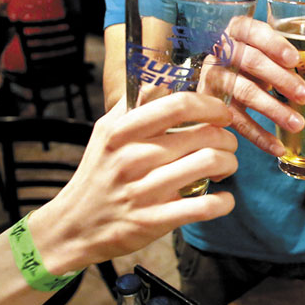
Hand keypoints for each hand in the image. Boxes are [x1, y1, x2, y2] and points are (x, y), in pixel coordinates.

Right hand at [31, 92, 238, 272]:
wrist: (75, 226)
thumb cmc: (99, 174)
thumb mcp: (106, 132)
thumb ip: (136, 104)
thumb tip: (164, 78)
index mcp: (123, 131)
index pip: (179, 105)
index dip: (211, 106)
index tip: (222, 114)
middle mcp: (133, 158)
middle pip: (204, 135)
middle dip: (227, 139)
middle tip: (227, 145)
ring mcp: (143, 191)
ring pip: (209, 164)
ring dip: (229, 164)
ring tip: (224, 167)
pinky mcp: (154, 221)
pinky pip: (204, 207)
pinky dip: (224, 202)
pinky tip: (224, 198)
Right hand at [225, 17, 304, 155]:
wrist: (217, 81)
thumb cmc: (250, 61)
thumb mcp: (264, 50)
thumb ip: (283, 56)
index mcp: (236, 31)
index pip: (251, 30)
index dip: (273, 44)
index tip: (294, 59)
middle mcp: (221, 52)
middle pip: (251, 62)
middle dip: (282, 79)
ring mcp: (214, 78)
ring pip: (245, 92)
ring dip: (274, 109)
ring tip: (297, 123)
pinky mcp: (213, 105)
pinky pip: (238, 121)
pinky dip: (259, 136)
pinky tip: (278, 147)